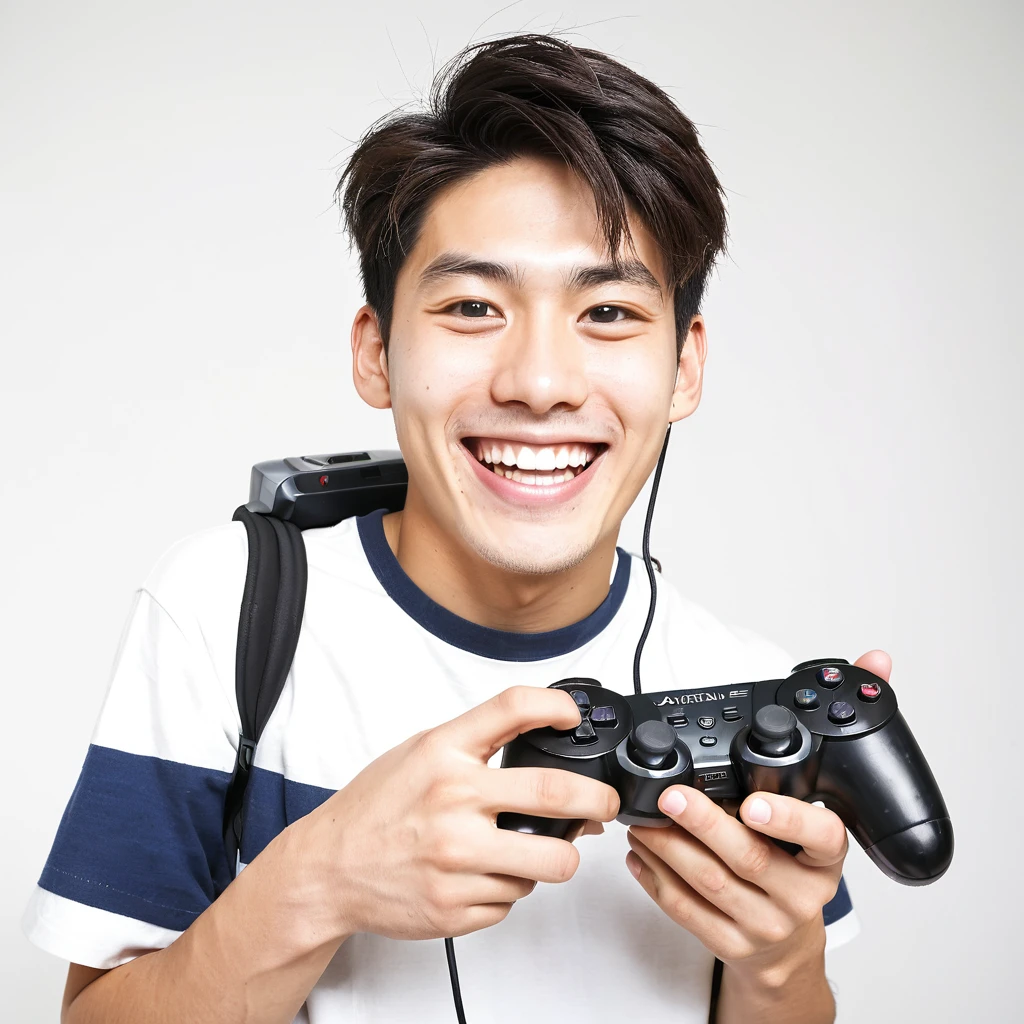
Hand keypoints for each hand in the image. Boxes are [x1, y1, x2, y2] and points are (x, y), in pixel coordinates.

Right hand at [288, 686, 619, 942]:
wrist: (328, 868)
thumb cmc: (376, 807)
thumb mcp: (422, 752)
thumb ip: (479, 745)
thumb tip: (548, 748)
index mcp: (444, 754)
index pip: (513, 709)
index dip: (556, 706)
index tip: (573, 716)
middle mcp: (453, 802)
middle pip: (558, 796)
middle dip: (598, 802)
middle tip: (604, 805)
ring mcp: (457, 859)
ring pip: (550, 863)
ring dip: (553, 858)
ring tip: (531, 849)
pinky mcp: (456, 907)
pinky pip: (513, 900)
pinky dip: (509, 888)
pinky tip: (480, 873)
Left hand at [625, 651, 889, 977]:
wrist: (789, 949)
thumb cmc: (799, 867)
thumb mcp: (826, 813)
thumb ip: (839, 737)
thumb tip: (877, 659)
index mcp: (825, 861)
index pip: (821, 840)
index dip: (788, 820)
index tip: (755, 803)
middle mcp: (799, 896)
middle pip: (747, 857)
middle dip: (702, 822)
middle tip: (670, 793)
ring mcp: (762, 924)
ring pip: (709, 884)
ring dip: (668, 846)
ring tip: (641, 816)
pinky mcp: (730, 946)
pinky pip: (687, 913)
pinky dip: (656, 880)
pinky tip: (639, 853)